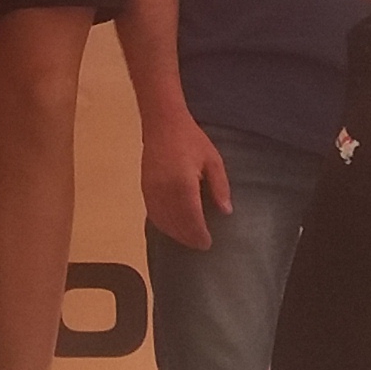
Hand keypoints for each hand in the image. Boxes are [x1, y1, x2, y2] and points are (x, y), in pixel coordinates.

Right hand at [141, 110, 233, 251]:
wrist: (162, 123)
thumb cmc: (191, 139)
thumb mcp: (213, 160)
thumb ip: (220, 187)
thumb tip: (226, 211)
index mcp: (183, 184)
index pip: (191, 218)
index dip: (199, 234)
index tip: (208, 243)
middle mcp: (165, 191)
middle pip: (176, 223)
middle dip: (188, 237)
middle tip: (201, 245)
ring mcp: (151, 190)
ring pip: (162, 221)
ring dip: (175, 234)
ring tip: (188, 239)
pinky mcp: (144, 188)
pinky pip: (152, 213)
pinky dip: (162, 224)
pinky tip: (172, 228)